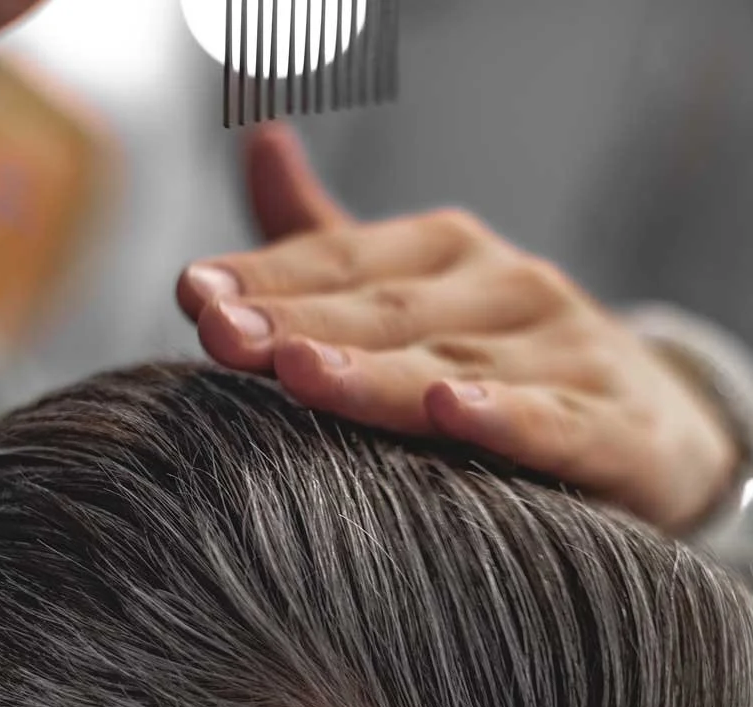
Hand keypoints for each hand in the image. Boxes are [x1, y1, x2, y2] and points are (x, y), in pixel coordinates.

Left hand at [177, 124, 737, 532]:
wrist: (650, 424)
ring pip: (452, 364)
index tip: (193, 294)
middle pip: (385, 312)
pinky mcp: (613, 426)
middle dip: (297, 322)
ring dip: (373, 371)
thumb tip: (260, 143)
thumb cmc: (505, 357)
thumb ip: (333, 244)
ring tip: (298, 370)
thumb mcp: (418, 294)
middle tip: (220, 332)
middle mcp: (505, 288)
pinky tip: (450, 408)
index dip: (266, 277)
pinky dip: (504, 417)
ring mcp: (564, 352)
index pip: (340, 262)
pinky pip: (554, 424)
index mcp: (448, 255)